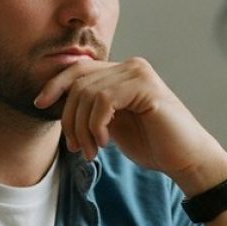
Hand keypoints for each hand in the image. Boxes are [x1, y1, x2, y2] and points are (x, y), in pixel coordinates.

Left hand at [34, 57, 226, 194]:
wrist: (186, 159)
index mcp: (122, 72)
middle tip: (76, 147)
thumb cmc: (153, 144)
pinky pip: (104, 99)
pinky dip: (96, 124)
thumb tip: (56, 102)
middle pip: (79, 81)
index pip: (79, 69)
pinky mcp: (146, 87)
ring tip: (91, 151)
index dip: (55, 84)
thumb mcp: (112, 124)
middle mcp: (131, 66)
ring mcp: (139, 74)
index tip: (40, 104)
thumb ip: (92, 109)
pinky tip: (104, 142)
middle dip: (69, 118)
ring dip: (82, 127)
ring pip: (88, 92)